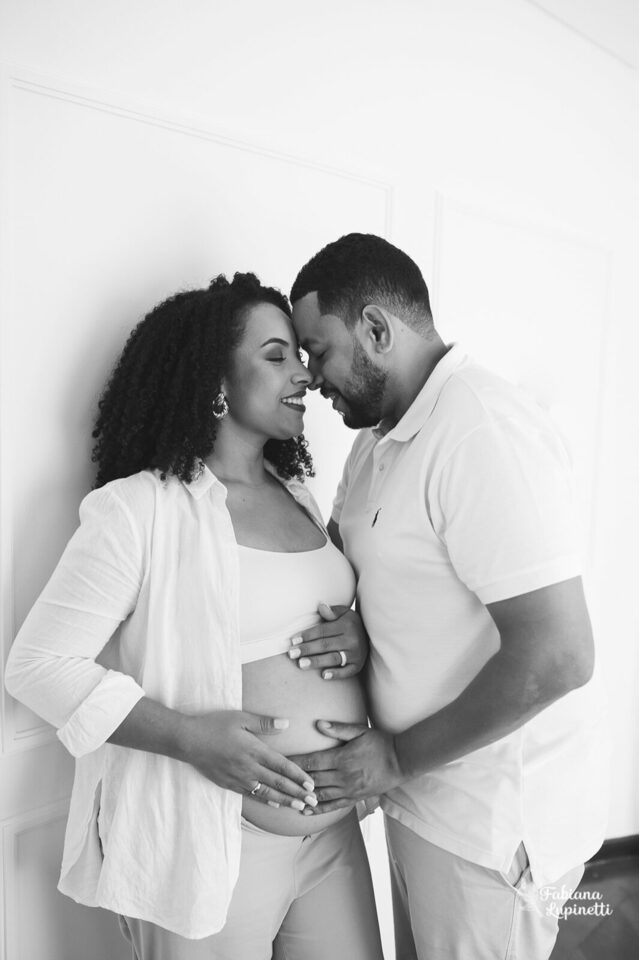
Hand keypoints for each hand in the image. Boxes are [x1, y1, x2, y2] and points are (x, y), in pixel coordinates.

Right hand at [181, 710, 316, 810]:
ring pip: (267, 793)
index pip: (282, 766)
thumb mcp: (241, 718)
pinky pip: (251, 795)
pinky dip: (265, 801)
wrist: (188, 741)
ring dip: (285, 800)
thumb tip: (286, 724)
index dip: (298, 776)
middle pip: (278, 783)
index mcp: (254, 750)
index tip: (311, 784)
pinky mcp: (229, 784)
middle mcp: (249, 767)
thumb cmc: (215, 725)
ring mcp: (239, 778)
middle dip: (297, 793)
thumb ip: (264, 723)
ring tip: (299, 807)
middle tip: (313, 801)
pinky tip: (275, 804)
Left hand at [288, 603, 368, 678]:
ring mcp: (356, 654)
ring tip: (301, 664)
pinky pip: (347, 671)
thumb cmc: (350, 624)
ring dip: (316, 661)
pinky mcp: (358, 665)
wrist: (371, 636)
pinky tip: (323, 675)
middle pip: (325, 645)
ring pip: (333, 658)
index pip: (323, 631)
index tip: (293, 640)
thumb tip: (321, 606)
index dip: (307, 635)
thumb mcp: (344, 613)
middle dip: (307, 649)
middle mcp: (352, 640)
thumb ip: (332, 611)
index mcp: (346, 625)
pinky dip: (336, 674)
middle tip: (292, 654)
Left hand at [289, 720, 404, 813]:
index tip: (280, 762)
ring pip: (320, 796)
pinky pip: (333, 806)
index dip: (294, 763)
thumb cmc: (380, 743)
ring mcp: (349, 789)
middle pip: (312, 780)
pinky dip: (318, 809)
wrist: (401, 761)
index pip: (312, 762)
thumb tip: (318, 724)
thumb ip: (338, 729)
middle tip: (276, 782)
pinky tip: (306, 811)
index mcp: (342, 758)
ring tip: (286, 798)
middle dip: (294, 781)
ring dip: (302, 798)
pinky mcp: (354, 798)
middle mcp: (343, 776)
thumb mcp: (360, 731)